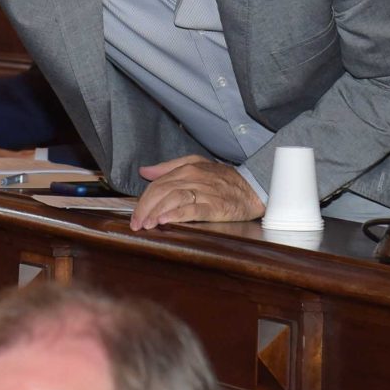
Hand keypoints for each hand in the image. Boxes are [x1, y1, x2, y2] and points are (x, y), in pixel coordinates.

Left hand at [130, 156, 264, 230]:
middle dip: (145, 209)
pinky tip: (166, 220)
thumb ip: (168, 167)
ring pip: (173, 199)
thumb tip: (144, 171)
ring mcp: (205, 192)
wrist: (254, 187)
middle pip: (162, 191)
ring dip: (157, 212)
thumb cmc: (224, 178)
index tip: (135, 214)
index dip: (144, 200)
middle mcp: (194, 178)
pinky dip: (177, 214)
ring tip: (147, 224)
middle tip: (136, 224)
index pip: (158, 183)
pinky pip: (193, 209)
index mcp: (187, 168)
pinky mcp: (215, 206)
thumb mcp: (196, 164)